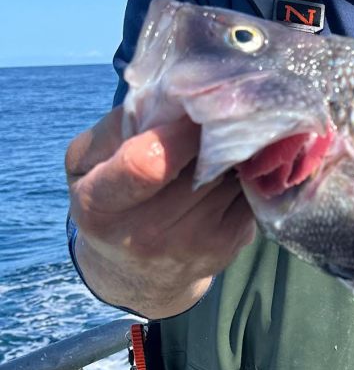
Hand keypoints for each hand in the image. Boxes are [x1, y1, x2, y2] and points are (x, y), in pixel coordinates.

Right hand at [66, 107, 256, 319]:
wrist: (134, 272)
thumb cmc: (109, 200)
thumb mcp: (86, 163)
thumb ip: (117, 126)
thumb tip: (169, 97)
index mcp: (100, 206)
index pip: (146, 165)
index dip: (178, 132)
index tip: (192, 110)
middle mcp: (145, 234)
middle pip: (201, 166)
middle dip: (213, 134)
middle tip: (216, 114)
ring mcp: (191, 244)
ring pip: (231, 176)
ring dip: (234, 151)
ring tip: (221, 141)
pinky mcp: (227, 247)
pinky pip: (251, 192)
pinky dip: (248, 172)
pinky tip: (233, 167)